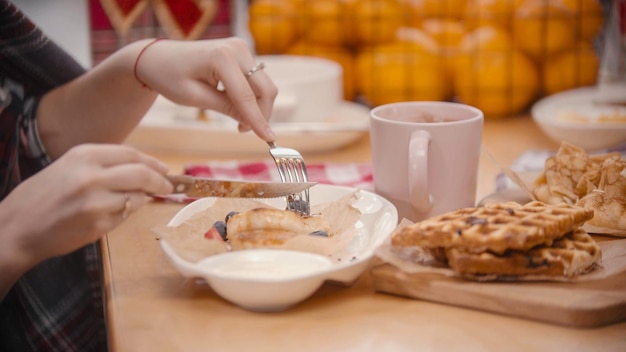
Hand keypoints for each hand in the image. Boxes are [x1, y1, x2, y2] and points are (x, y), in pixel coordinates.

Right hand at [0, 144, 172, 264]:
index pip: (131, 154)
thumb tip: (143, 169)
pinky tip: (107, 215)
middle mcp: (92, 175)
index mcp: (84, 155)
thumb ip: (103, 166)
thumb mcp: (68, 167)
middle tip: (167, 187)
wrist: (16, 228)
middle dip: (160, 181)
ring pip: (137, 197)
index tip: (163, 169)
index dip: (152, 162)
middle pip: (142, 174)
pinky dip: (124, 215)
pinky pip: (124, 217)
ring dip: (140, 200)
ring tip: (127, 202)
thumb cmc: (42, 197)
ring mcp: (97, 201)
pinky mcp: (98, 224)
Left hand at [135, 37, 277, 140]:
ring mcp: (241, 48)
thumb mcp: (195, 98)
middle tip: (242, 130)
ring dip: (256, 106)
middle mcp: (237, 48)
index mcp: (221, 57)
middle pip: (265, 88)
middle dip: (261, 113)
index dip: (258, 120)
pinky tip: (234, 105)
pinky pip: (255, 80)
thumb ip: (226, 108)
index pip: (246, 96)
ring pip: (263, 85)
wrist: (158, 58)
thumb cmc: (169, 77)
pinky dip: (250, 96)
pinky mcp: (241, 53)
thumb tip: (252, 123)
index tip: (269, 139)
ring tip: (236, 120)